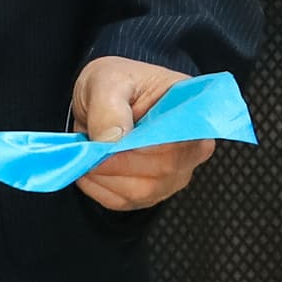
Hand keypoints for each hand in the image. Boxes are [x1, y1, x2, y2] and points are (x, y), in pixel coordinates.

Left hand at [71, 57, 215, 209]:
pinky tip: (92, 166)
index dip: (143, 147)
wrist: (108, 96)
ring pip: (141, 191)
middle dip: (115, 162)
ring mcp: (176, 173)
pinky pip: (125, 202)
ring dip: (104, 176)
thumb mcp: (107, 80)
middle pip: (161, 170)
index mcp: (191, 110)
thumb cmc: (116, 83)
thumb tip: (112, 142)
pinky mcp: (154, 192)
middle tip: (88, 145)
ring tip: (88, 151)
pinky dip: (100, 188)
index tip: (108, 144)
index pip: (180, 141)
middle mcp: (193, 146)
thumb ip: (109, 106)